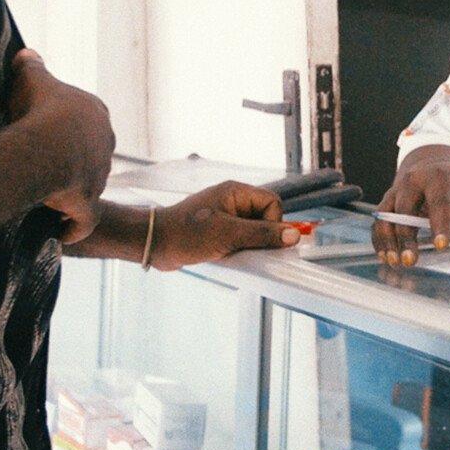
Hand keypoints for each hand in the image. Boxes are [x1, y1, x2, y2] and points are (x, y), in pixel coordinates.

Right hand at [9, 49, 114, 242]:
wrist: (46, 147)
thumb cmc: (39, 110)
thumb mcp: (33, 79)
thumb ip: (32, 65)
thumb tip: (27, 53)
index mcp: (96, 115)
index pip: (86, 123)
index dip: (67, 130)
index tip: (48, 136)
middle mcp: (104, 146)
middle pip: (90, 156)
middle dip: (73, 163)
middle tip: (45, 168)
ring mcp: (99, 178)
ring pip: (87, 187)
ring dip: (71, 194)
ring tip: (47, 199)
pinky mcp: (89, 205)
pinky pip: (83, 222)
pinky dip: (74, 228)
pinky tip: (61, 233)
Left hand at [148, 182, 300, 271]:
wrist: (155, 243)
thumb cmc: (186, 234)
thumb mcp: (228, 235)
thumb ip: (262, 234)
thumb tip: (293, 235)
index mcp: (236, 192)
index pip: (272, 203)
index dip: (274, 223)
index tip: (264, 240)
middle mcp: (232, 201)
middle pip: (265, 218)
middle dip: (261, 236)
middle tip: (248, 249)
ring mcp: (225, 216)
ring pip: (254, 231)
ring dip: (249, 245)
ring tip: (234, 252)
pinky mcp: (219, 231)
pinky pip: (241, 239)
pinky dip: (239, 250)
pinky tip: (228, 256)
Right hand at [372, 150, 449, 267]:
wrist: (433, 166)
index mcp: (438, 179)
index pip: (438, 202)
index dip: (439, 225)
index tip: (441, 246)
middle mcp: (412, 181)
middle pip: (405, 209)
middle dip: (406, 237)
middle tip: (411, 261)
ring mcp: (395, 190)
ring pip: (386, 216)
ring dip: (388, 241)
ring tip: (395, 262)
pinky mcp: (386, 201)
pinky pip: (378, 221)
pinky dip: (379, 240)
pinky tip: (385, 256)